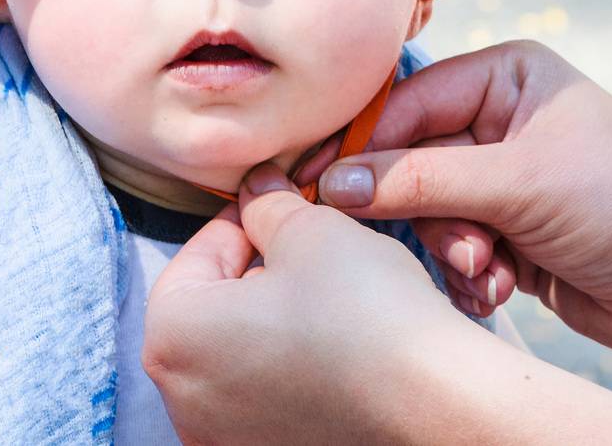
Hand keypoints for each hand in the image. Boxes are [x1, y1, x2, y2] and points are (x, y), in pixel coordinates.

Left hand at [142, 166, 476, 444]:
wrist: (438, 403)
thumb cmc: (368, 314)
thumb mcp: (311, 231)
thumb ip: (267, 206)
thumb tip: (256, 190)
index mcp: (172, 338)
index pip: (196, 258)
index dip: (242, 221)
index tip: (275, 207)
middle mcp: (184, 400)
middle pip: (211, 312)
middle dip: (255, 273)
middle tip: (304, 250)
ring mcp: (224, 438)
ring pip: (238, 357)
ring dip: (272, 321)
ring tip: (326, 298)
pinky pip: (266, 400)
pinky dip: (290, 369)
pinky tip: (336, 350)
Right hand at [315, 40, 611, 360]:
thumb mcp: (518, 182)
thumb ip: (420, 182)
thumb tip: (334, 184)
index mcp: (505, 77)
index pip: (407, 102)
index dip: (366, 146)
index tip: (325, 185)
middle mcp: (500, 121)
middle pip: (410, 163)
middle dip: (428, 216)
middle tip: (462, 248)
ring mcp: (503, 180)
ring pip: (428, 215)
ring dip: (453, 252)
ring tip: (490, 274)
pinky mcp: (509, 233)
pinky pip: (454, 250)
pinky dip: (470, 275)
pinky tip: (500, 290)